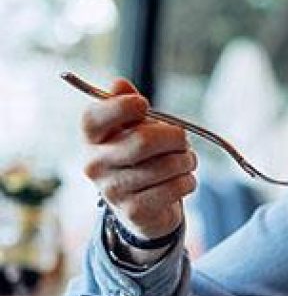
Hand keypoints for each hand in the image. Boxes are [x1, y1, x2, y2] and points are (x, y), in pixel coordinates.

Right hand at [81, 79, 197, 239]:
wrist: (144, 208)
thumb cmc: (140, 159)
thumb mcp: (132, 130)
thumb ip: (127, 107)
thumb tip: (119, 84)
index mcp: (91, 139)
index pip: (96, 117)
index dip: (123, 106)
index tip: (143, 104)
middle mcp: (95, 164)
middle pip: (143, 141)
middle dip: (174, 138)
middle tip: (183, 141)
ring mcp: (113, 190)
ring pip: (166, 166)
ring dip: (187, 161)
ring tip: (186, 162)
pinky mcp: (135, 211)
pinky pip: (174, 188)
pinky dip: (188, 181)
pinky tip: (183, 180)